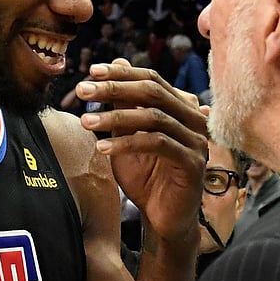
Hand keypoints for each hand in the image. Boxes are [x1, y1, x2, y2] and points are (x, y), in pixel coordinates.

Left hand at [76, 59, 207, 247]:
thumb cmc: (146, 178)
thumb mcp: (128, 136)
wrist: (163, 219)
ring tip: (86, 121)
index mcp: (181, 108)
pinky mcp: (192, 163)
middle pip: (153, 92)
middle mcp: (193, 120)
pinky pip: (157, 143)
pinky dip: (127, 143)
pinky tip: (102, 149)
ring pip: (154, 117)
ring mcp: (196, 141)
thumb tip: (119, 61)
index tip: (91, 71)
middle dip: (115, 89)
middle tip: (82, 90)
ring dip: (115, 118)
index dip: (122, 73)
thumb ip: (124, 104)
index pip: (152, 80)